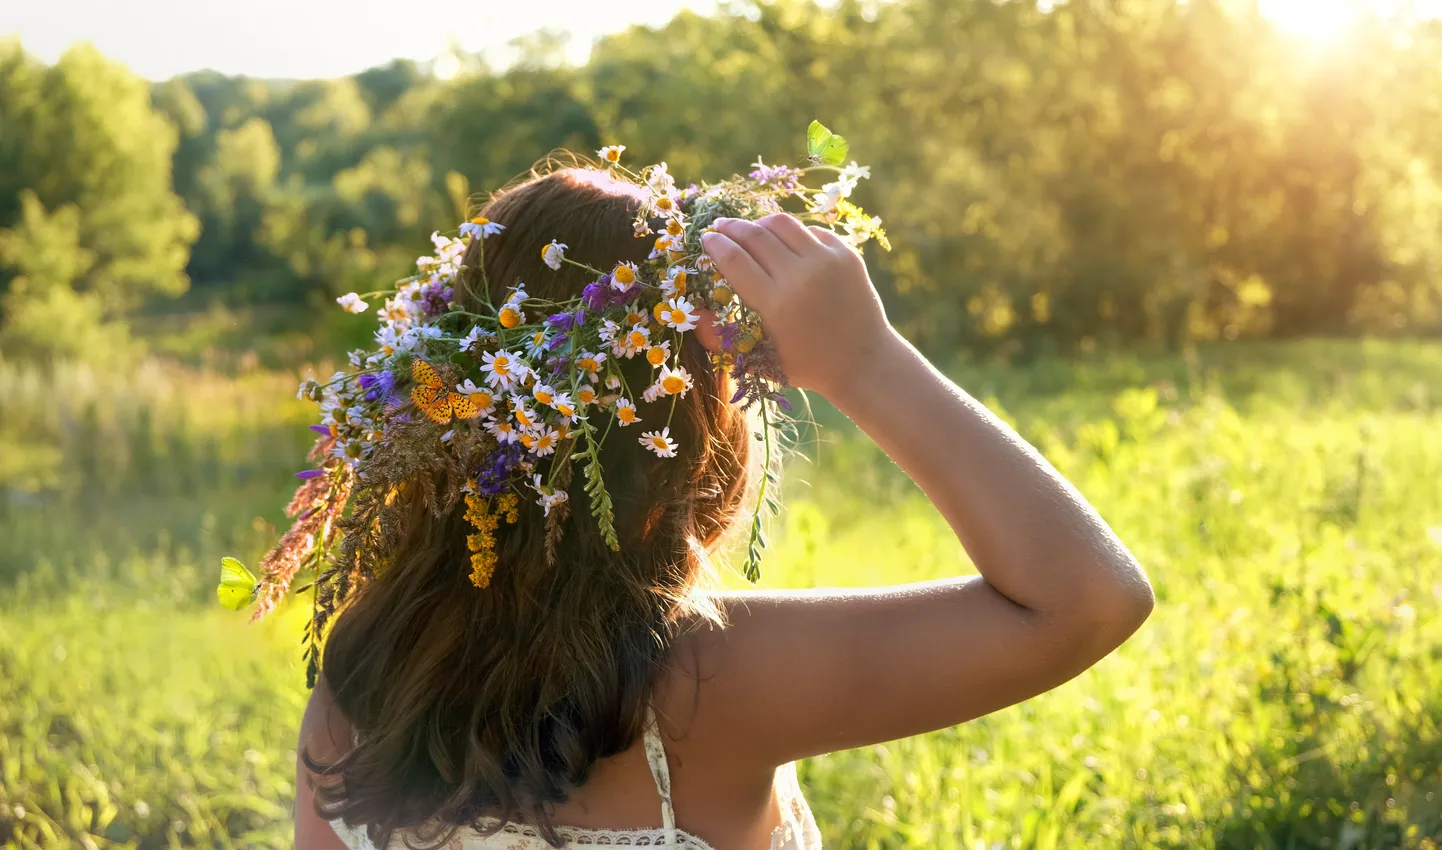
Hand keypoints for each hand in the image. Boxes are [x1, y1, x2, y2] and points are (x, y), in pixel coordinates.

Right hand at [701, 214, 893, 396]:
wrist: (863, 361)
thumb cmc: (806, 365)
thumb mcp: (760, 361)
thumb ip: (722, 341)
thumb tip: (695, 315)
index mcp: (775, 304)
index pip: (735, 260)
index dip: (716, 245)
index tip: (706, 239)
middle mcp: (800, 276)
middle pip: (755, 235)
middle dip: (732, 227)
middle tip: (719, 225)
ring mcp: (826, 262)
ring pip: (782, 224)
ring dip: (760, 223)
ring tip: (750, 228)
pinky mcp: (846, 255)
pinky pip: (811, 232)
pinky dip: (792, 234)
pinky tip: (784, 242)